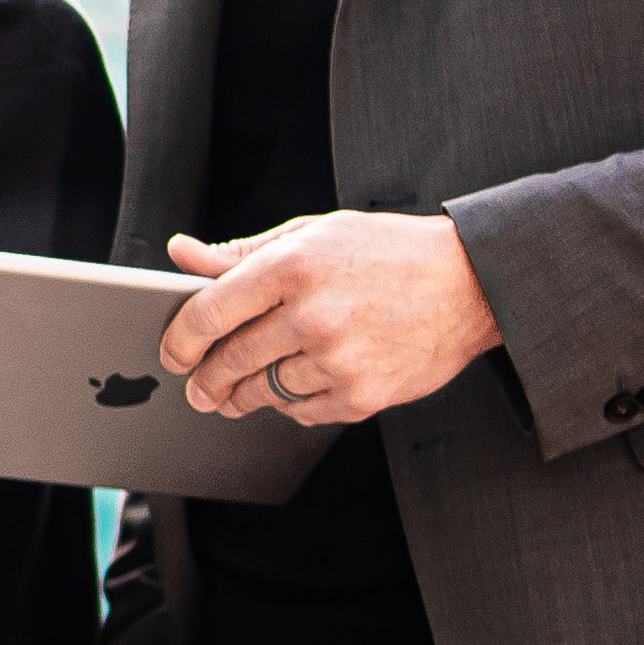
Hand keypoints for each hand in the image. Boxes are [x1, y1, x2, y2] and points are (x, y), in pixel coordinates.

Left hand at [160, 210, 499, 422]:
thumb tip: (182, 254)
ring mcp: (340, 359)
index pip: (210, 311)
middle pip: (231, 359)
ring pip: (264, 391)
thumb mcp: (313, 232)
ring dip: (243, 395)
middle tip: (197, 387)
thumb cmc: (387, 252)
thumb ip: (242, 251)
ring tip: (234, 393)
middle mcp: (314, 314)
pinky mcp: (364, 395)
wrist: (470, 284)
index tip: (173, 353)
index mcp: (294, 265)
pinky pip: (303, 412)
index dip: (181, 339)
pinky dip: (290, 406)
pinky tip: (291, 391)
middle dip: (205, 379)